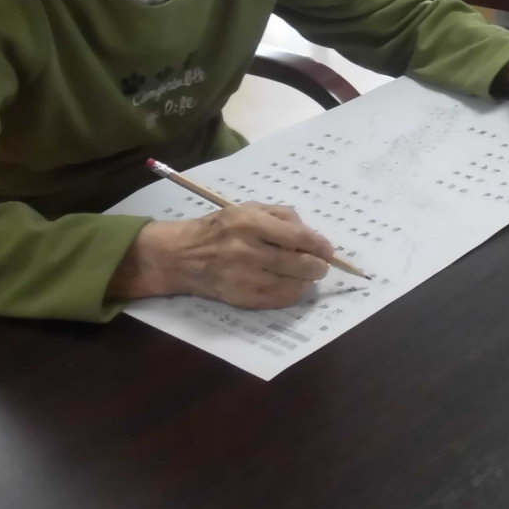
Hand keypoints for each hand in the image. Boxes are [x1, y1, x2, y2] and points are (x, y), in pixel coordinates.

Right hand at [112, 203, 332, 308]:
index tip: (328, 250)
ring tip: (307, 276)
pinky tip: (292, 286)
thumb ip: (282, 216)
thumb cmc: (220, 228)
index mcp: (250, 223)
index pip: (298, 237)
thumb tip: (311, 236)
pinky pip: (276, 300)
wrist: (181, 256)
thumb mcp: (249, 208)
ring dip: (306, 282)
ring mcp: (243, 277)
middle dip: (317, 266)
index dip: (319, 245)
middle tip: (320, 265)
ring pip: (291, 285)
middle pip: (298, 264)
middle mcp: (247, 251)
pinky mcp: (239, 298)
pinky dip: (290, 294)